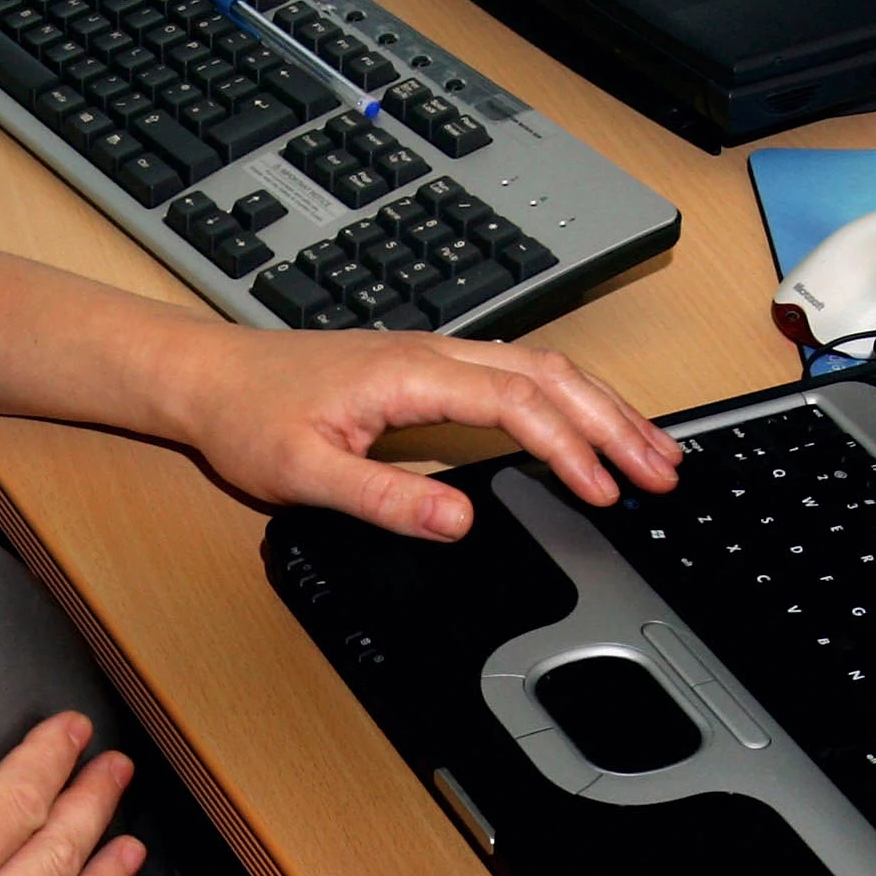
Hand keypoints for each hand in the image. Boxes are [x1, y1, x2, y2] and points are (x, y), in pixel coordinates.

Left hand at [164, 326, 683, 540]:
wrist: (211, 377)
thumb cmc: (250, 417)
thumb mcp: (305, 473)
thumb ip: (383, 498)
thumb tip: (457, 521)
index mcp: (411, 374)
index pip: (517, 404)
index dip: (569, 448)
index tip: (604, 491)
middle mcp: (433, 354)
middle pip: (551, 377)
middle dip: (616, 424)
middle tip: (664, 472)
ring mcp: (435, 355)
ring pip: (543, 368)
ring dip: (602, 407)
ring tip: (652, 451)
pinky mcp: (430, 366)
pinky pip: (519, 372)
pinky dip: (569, 398)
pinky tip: (589, 423)